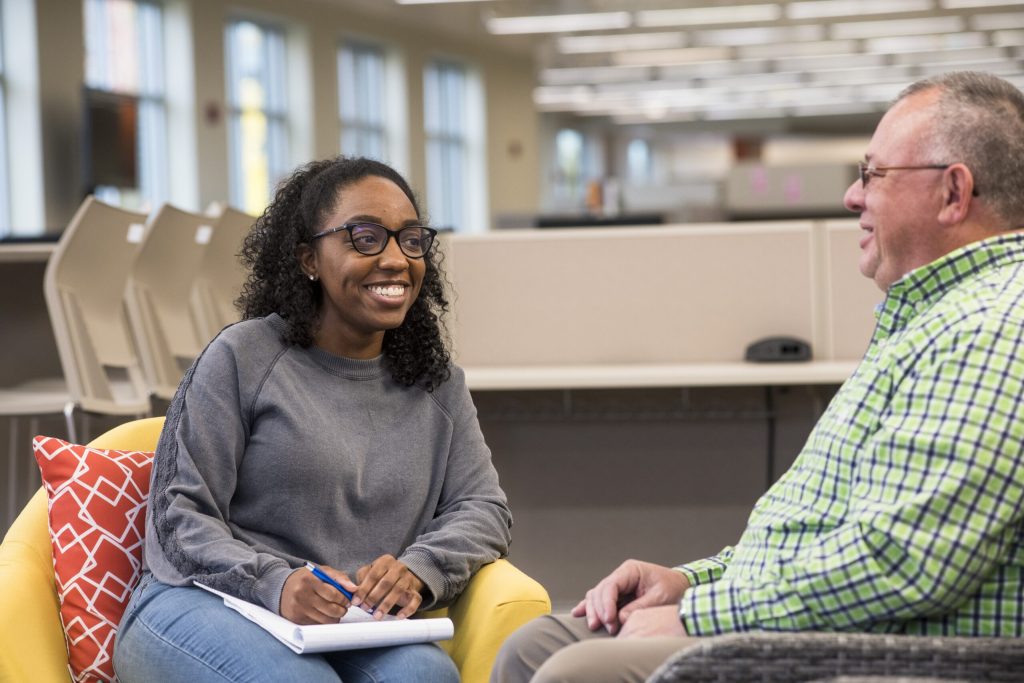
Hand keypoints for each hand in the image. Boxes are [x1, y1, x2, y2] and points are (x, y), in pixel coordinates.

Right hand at [280, 565, 355, 623]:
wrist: (282, 586)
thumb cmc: (307, 579)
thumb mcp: (322, 572)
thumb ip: (340, 578)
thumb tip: (354, 589)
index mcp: (309, 579)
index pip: (333, 594)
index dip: (344, 599)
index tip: (347, 600)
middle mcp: (301, 594)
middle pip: (330, 609)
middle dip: (342, 610)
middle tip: (344, 608)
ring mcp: (297, 607)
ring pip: (324, 620)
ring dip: (335, 618)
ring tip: (336, 612)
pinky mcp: (295, 618)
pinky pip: (316, 625)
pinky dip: (324, 622)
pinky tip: (324, 615)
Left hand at [353, 554, 424, 619]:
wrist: (405, 575)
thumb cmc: (383, 575)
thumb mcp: (370, 571)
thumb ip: (362, 578)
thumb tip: (355, 591)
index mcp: (386, 561)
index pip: (373, 574)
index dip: (364, 588)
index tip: (356, 601)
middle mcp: (398, 567)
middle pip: (386, 582)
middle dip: (374, 597)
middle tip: (365, 608)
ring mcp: (408, 579)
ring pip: (398, 590)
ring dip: (386, 604)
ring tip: (377, 616)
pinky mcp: (416, 591)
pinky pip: (415, 600)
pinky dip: (408, 609)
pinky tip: (399, 617)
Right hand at [570, 560, 689, 634]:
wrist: (681, 586)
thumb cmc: (672, 588)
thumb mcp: (659, 597)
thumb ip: (639, 607)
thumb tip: (620, 618)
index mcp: (630, 570)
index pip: (611, 585)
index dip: (606, 603)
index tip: (608, 619)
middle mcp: (621, 576)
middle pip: (600, 591)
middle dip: (599, 610)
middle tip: (607, 627)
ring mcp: (618, 584)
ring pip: (597, 595)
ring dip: (594, 611)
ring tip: (595, 626)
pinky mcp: (618, 594)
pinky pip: (600, 599)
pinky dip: (590, 606)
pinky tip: (578, 612)